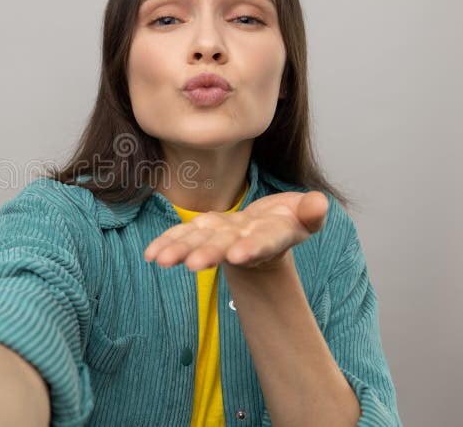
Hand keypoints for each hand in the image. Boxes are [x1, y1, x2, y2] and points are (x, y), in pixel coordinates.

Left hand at [143, 191, 328, 271]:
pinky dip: (168, 243)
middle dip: (210, 254)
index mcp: (273, 236)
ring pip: (199, 243)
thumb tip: (318, 203)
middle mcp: (243, 241)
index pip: (264, 242)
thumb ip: (312, 211)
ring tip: (161, 261)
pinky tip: (150, 255)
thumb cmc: (291, 219)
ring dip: (180, 251)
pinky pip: (184, 236)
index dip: (253, 248)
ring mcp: (222, 237)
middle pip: (226, 247)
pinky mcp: (205, 230)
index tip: (240, 254)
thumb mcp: (307, 213)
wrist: (268, 231)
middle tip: (194, 265)